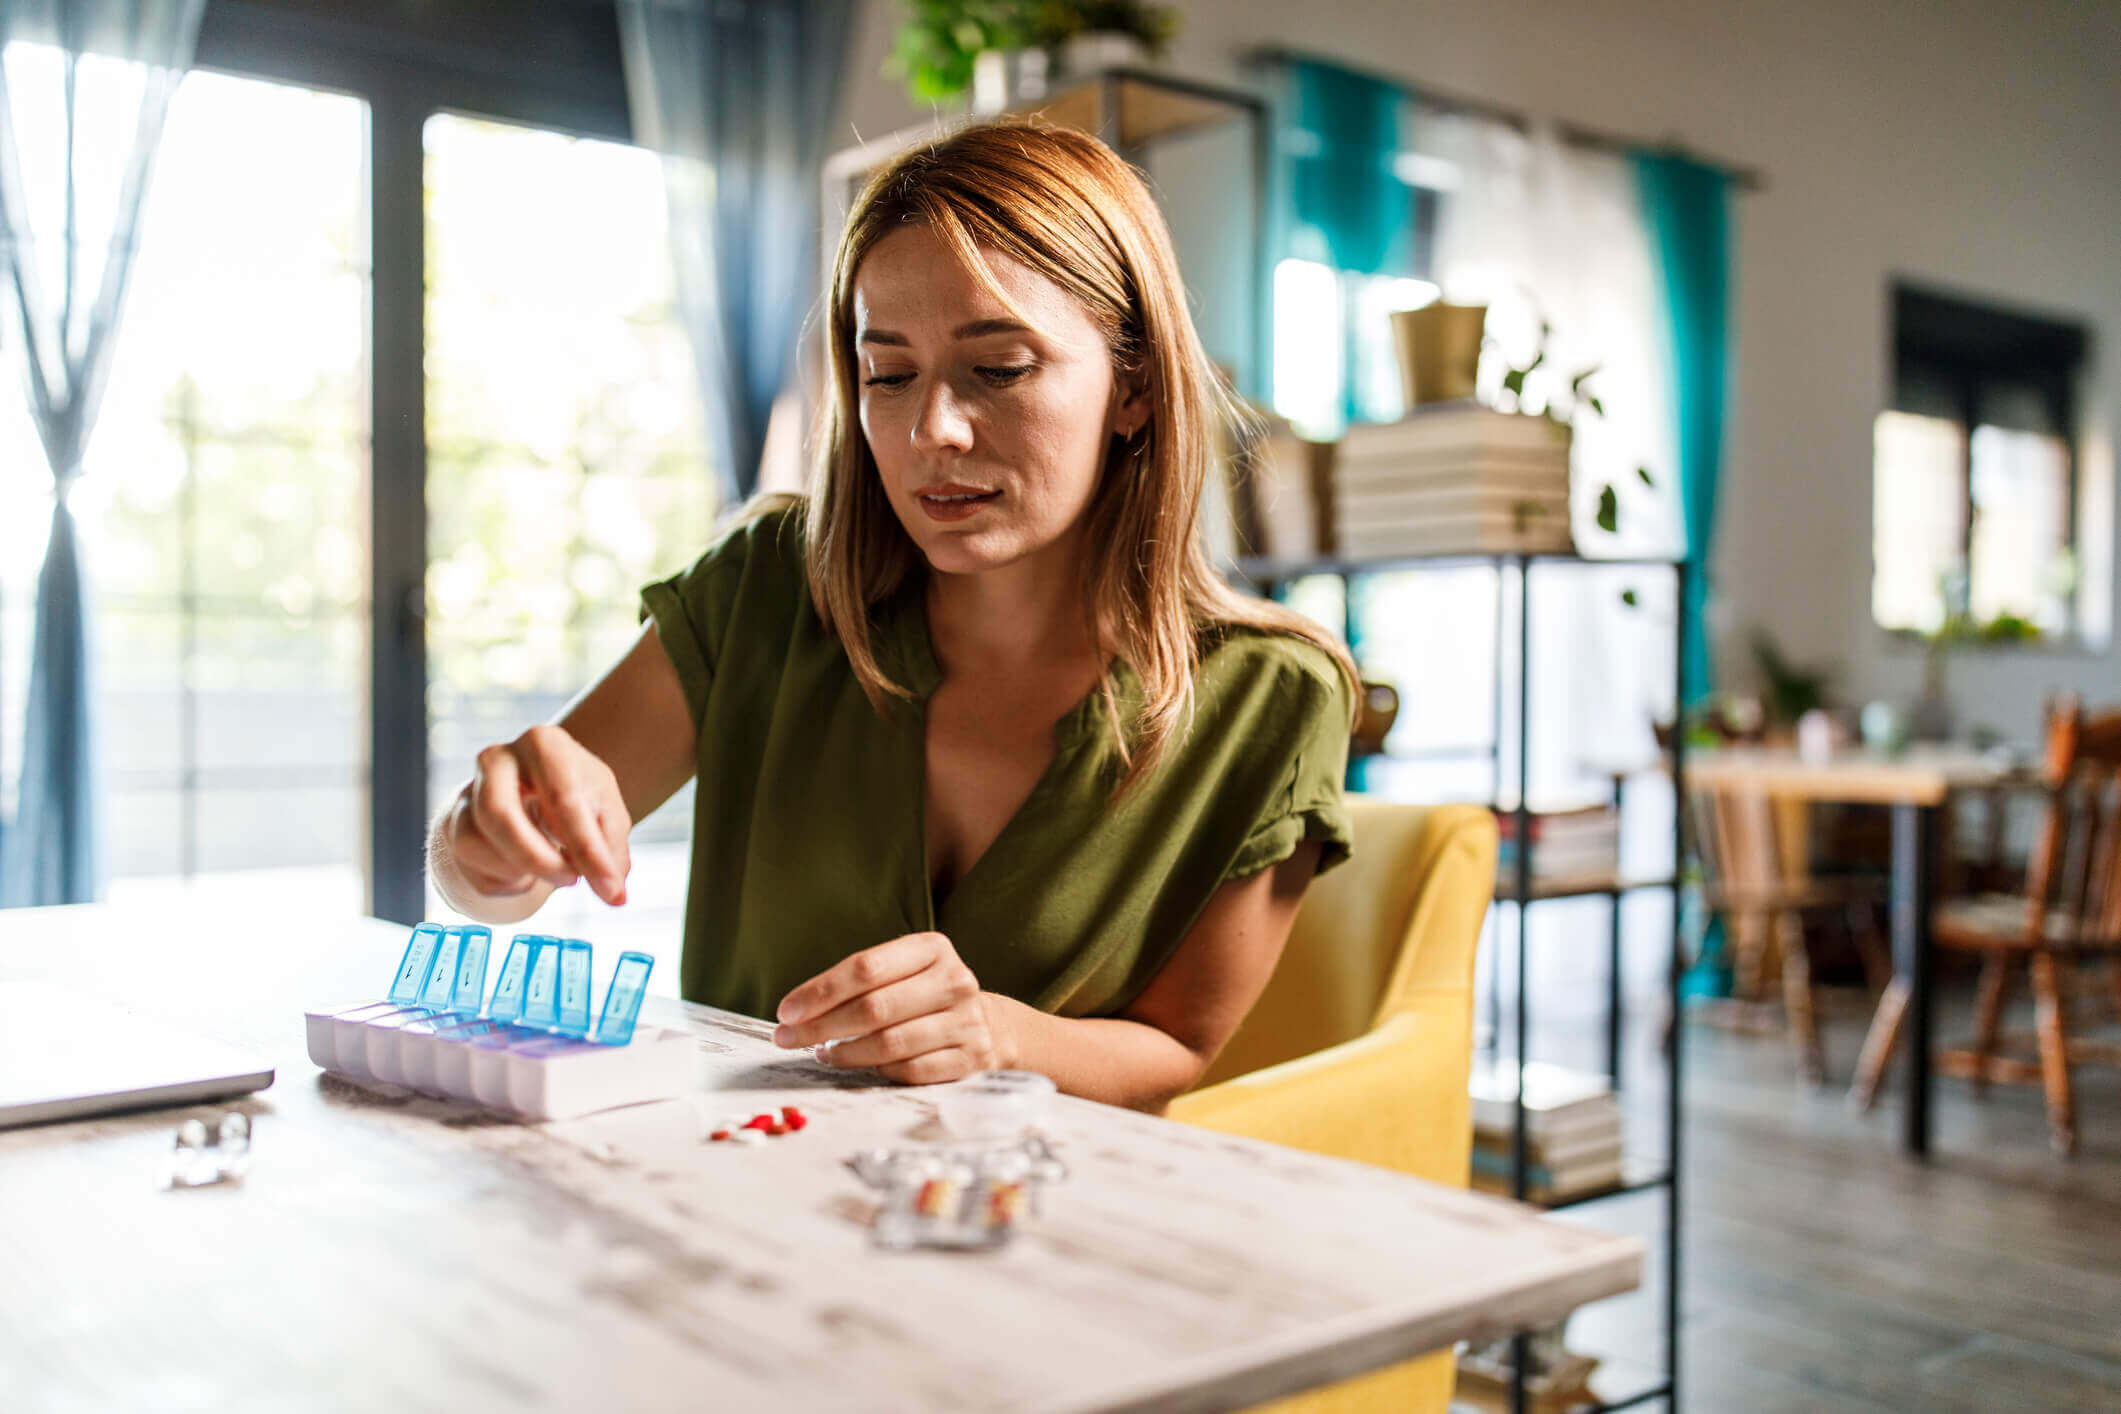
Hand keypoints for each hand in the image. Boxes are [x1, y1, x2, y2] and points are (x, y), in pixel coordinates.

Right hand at [440, 724, 631, 905]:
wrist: (536, 789)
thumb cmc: (575, 795)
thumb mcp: (606, 811)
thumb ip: (611, 849)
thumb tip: (614, 894)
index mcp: (542, 744)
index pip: (562, 799)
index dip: (588, 851)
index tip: (611, 889)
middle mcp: (496, 760)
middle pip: (498, 814)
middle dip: (538, 859)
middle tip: (571, 881)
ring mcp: (467, 793)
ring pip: (475, 844)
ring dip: (520, 871)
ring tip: (554, 870)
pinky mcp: (452, 826)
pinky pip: (472, 869)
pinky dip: (507, 882)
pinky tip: (528, 871)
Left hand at [772, 932, 1011, 1084]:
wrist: (990, 1024)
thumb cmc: (925, 995)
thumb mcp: (902, 971)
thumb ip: (859, 984)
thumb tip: (797, 1013)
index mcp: (932, 949)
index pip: (866, 967)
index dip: (820, 991)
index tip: (787, 1011)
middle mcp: (954, 981)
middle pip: (874, 1008)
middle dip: (822, 1026)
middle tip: (789, 1039)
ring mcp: (966, 1021)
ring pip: (890, 1043)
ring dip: (846, 1053)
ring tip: (822, 1053)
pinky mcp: (970, 1058)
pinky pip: (911, 1071)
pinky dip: (879, 1071)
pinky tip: (861, 1066)